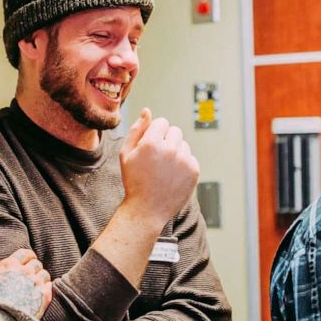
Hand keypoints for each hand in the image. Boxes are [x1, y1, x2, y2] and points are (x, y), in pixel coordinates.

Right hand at [0, 248, 52, 317]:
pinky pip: (50, 287)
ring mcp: (35, 284)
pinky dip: (46, 289)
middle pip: (36, 264)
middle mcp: (25, 271)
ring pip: (45, 274)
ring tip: (34, 287)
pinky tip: (40, 294)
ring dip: (41, 279)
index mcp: (10, 265)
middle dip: (33, 268)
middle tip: (28, 278)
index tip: (25, 264)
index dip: (27, 258)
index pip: (25, 253)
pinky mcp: (43, 297)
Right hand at [119, 107, 199, 227]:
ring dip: (175, 152)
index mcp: (151, 143)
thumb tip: (147, 110)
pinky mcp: (194, 170)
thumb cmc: (134, 180)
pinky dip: (183, 164)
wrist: (147, 210)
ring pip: (183, 144)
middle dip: (167, 140)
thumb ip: (136, 130)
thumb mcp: (126, 154)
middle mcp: (170, 149)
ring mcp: (184, 160)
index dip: (155, 134)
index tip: (150, 148)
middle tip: (156, 159)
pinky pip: (190, 158)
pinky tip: (172, 176)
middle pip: (175, 131)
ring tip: (163, 169)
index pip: (162, 122)